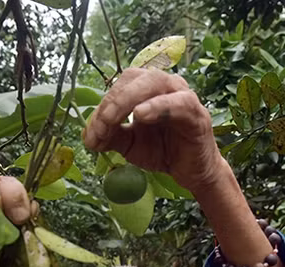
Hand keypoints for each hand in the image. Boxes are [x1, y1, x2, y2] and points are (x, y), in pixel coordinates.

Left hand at [82, 68, 227, 193]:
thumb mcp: (128, 144)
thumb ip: (109, 136)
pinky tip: (141, 115)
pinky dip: (158, 106)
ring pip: (154, 83)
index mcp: (145, 88)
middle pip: (134, 78)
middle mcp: (164, 85)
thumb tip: (87, 136)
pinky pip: (178, 102)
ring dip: (128, 99)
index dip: (102, 106)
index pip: (119, 86)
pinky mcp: (196, 113)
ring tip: (112, 119)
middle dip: (112, 101)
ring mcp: (182, 95)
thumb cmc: (161, 150)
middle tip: (100, 125)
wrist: (189, 171)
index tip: (91, 134)